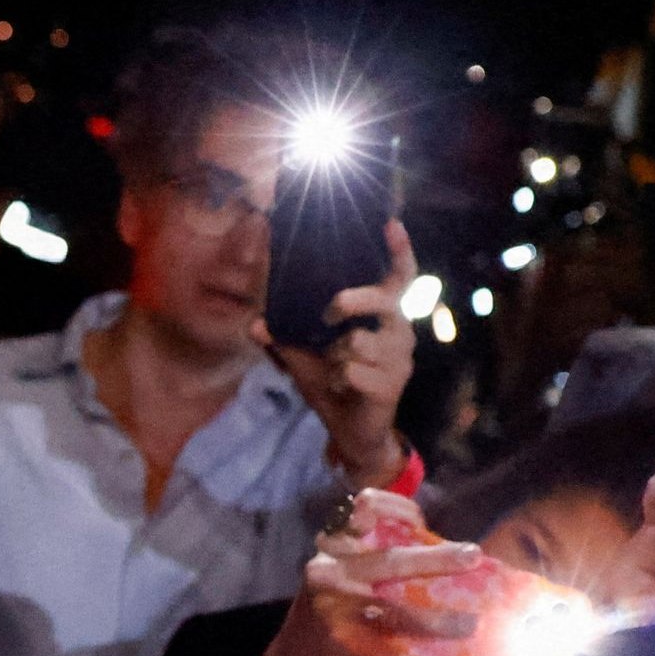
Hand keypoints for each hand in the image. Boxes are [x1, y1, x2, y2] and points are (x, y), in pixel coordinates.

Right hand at [247, 488, 481, 655]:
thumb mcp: (344, 571)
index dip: (400, 507)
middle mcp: (330, 569)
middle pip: (390, 558)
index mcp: (333, 546)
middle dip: (438, 559)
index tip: (425, 522)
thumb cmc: (330, 609)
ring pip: (394, 609)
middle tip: (473, 557)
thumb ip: (378, 555)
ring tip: (469, 626)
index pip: (366, 507)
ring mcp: (333, 606)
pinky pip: (388, 652)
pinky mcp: (340, 640)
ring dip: (437, 619)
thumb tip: (444, 551)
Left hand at [262, 218, 418, 484]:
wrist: (350, 432)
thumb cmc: (333, 383)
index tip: (390, 224)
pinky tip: (342, 387)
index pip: (400, 277)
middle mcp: (400, 332)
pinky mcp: (392, 385)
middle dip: (352, 301)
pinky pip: (353, 371)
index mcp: (383, 317)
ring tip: (337, 369)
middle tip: (329, 312)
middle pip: (384, 301)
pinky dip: (337, 379)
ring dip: (336, 356)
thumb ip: (282, 338)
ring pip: (360, 341)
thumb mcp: (303, 358)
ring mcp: (400, 359)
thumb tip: (253, 323)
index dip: (399, 250)